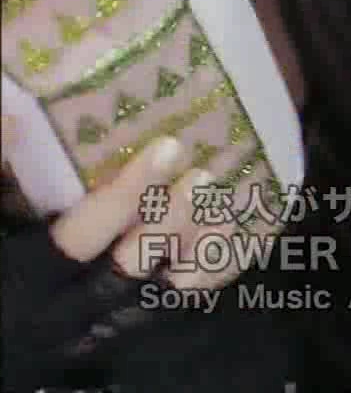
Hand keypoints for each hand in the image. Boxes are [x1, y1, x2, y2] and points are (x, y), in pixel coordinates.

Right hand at [1, 131, 244, 388]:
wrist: (8, 315)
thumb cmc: (3, 246)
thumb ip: (0, 166)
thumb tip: (16, 114)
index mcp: (31, 275)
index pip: (79, 240)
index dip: (125, 197)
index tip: (165, 150)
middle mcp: (71, 307)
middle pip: (132, 269)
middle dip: (173, 220)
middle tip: (205, 173)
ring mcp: (108, 318)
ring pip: (170, 291)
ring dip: (205, 245)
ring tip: (229, 199)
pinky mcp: (138, 319)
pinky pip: (188, 301)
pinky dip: (219, 266)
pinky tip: (242, 229)